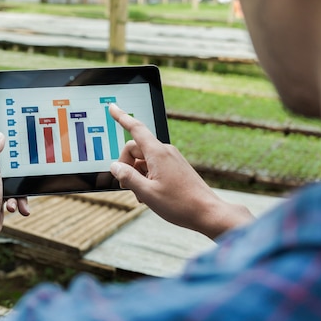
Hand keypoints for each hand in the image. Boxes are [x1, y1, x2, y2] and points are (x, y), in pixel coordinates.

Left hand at [0, 132, 29, 238]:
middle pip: (6, 164)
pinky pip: (11, 193)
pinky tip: (15, 208)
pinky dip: (15, 201)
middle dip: (15, 176)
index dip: (5, 146)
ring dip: (17, 193)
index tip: (17, 147)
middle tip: (20, 177)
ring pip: (11, 180)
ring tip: (16, 203)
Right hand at [108, 104, 252, 239]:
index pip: (135, 128)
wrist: (208, 213)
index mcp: (157, 153)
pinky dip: (146, 177)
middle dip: (125, 165)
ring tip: (142, 195)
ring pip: (144, 160)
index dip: (121, 117)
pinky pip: (154, 166)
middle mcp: (165, 152)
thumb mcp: (146, 192)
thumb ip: (127, 177)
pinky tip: (150, 194)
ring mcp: (171, 159)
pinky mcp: (175, 167)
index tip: (112, 107)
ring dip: (136, 175)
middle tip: (125, 185)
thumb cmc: (179, 204)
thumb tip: (115, 166)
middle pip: (135, 149)